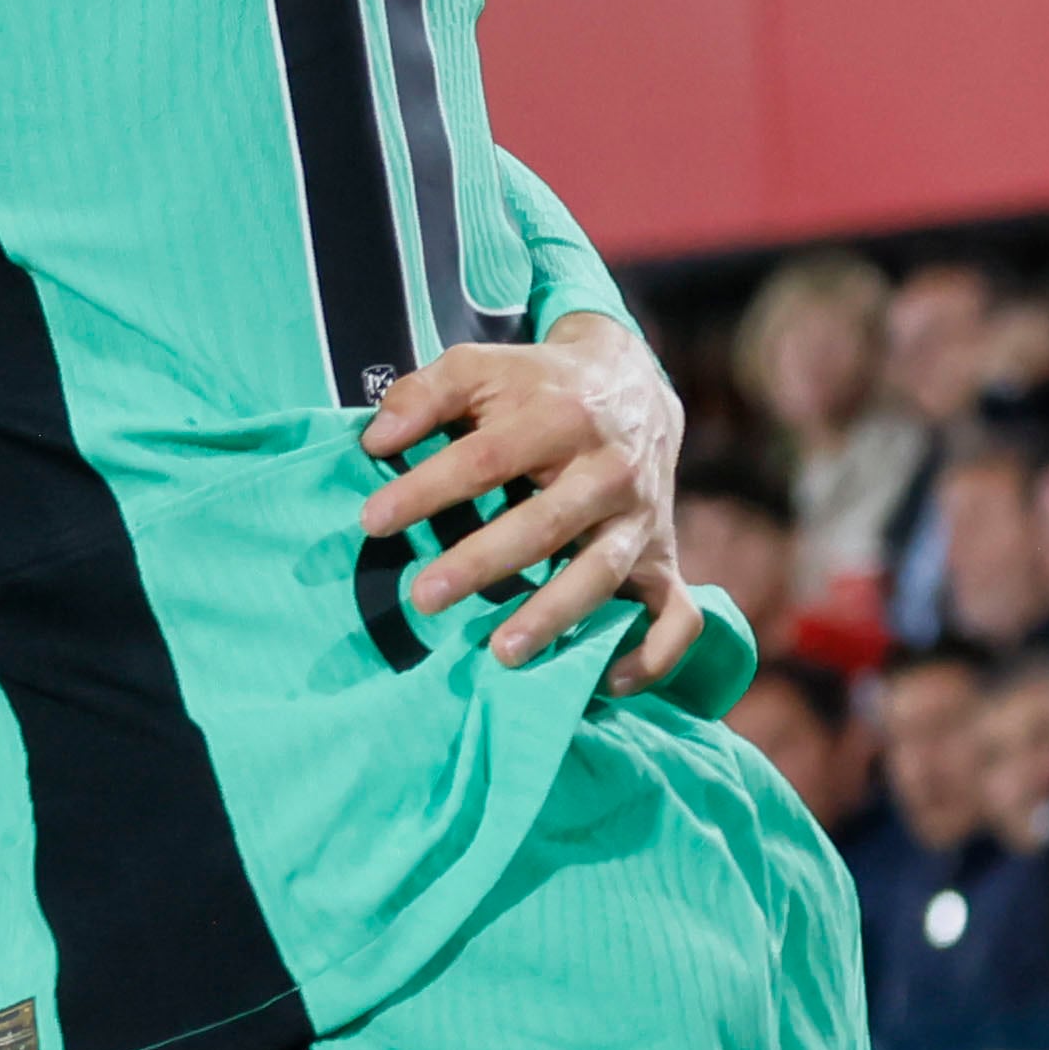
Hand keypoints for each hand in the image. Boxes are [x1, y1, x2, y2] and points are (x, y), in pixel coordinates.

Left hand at [358, 312, 697, 693]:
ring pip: (604, 573)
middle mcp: (609, 471)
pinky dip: (653, 652)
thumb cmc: (535, 385)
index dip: (427, 490)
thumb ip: (423, 395)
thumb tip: (375, 440)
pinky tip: (609, 681)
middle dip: (484, 563)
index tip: (372, 520)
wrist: (632, 384)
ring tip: (502, 652)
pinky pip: (676, 614)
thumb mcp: (480, 368)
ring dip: (555, 615)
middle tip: (425, 597)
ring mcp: (642, 518)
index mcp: (560, 418)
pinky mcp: (664, 556)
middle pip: (546, 523)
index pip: (485, 459)